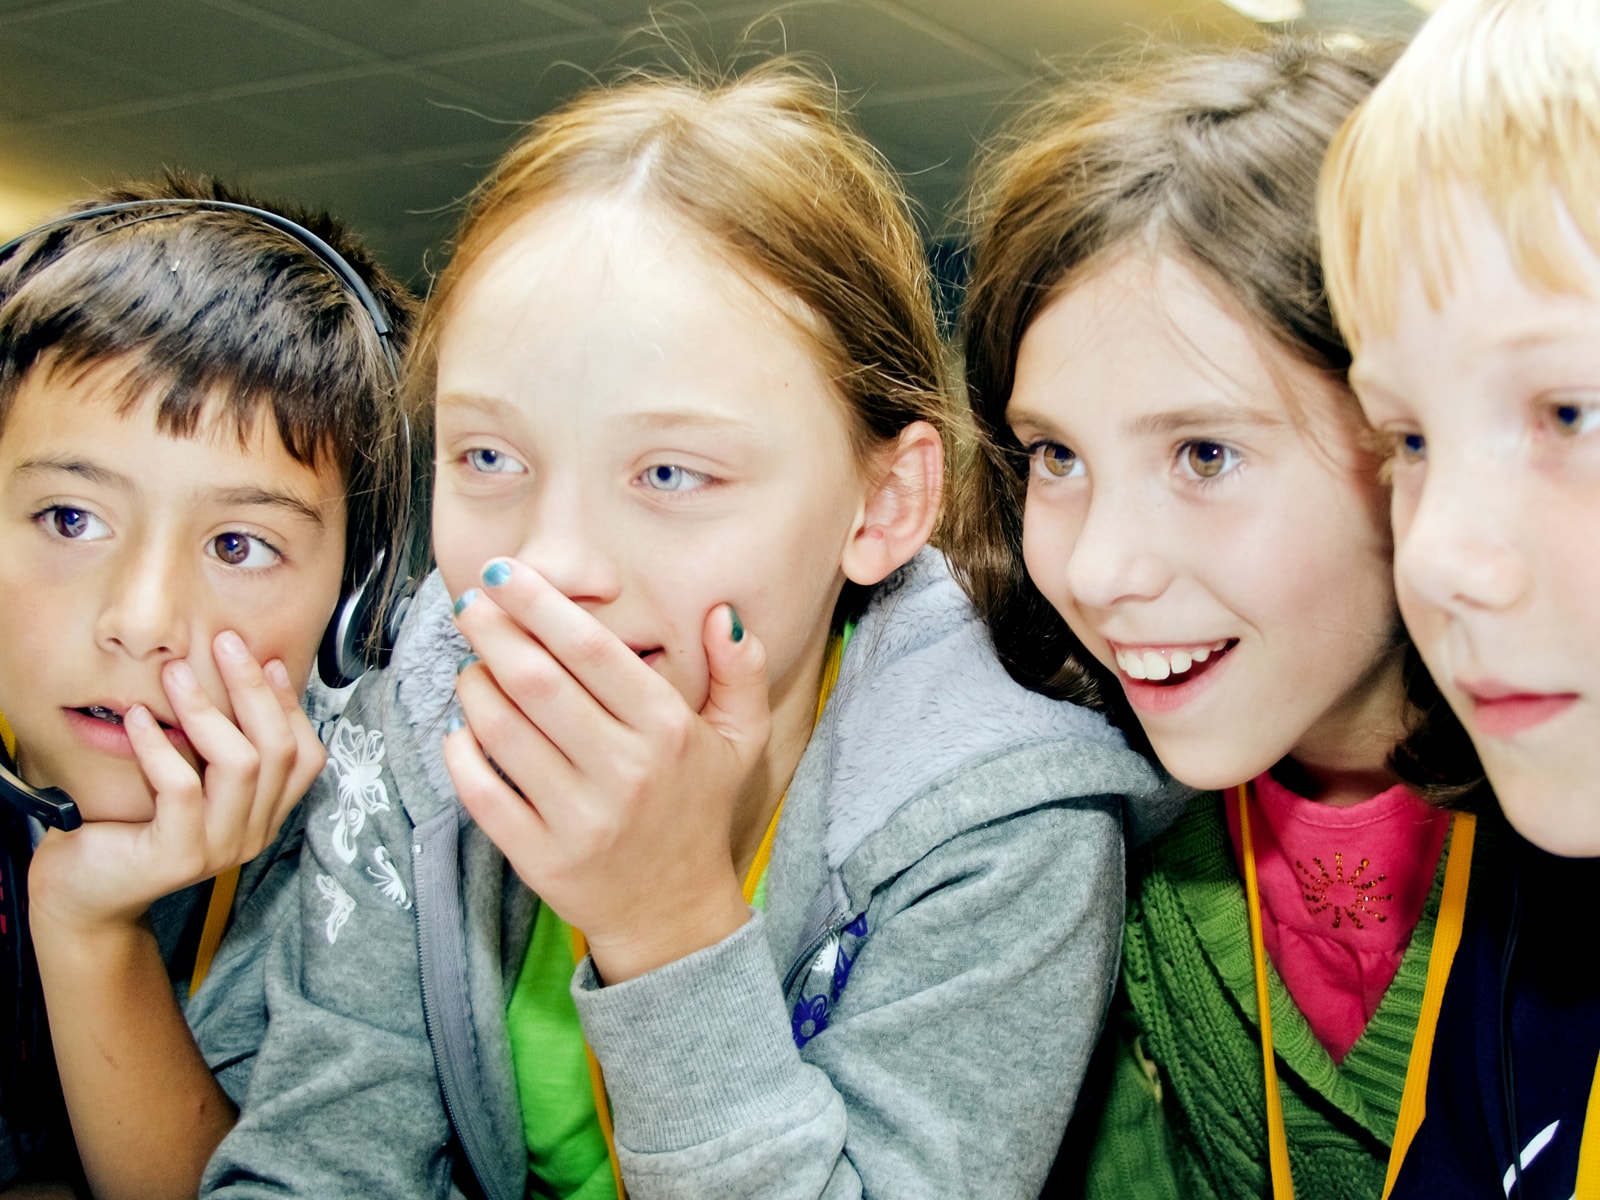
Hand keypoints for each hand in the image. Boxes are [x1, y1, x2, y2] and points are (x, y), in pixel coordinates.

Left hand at [28, 630, 324, 933]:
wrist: (84, 890)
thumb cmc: (131, 825)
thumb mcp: (189, 778)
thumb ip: (216, 746)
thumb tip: (239, 675)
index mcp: (265, 815)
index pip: (306, 757)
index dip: (291, 705)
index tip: (267, 660)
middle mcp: (254, 833)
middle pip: (279, 751)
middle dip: (253, 689)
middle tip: (225, 644)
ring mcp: (222, 848)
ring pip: (241, 765)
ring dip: (207, 711)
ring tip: (174, 675)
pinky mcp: (181, 856)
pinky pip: (183, 788)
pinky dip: (159, 746)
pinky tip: (137, 718)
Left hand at [445, 558, 771, 982]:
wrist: (674, 913)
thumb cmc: (697, 809)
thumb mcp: (741, 739)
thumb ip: (742, 671)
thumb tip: (721, 612)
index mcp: (668, 732)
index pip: (593, 652)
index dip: (541, 606)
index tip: (504, 573)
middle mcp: (624, 772)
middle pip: (538, 683)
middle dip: (493, 632)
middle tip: (469, 602)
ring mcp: (580, 819)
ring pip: (502, 731)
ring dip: (474, 685)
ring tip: (471, 664)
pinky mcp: (541, 858)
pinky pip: (482, 793)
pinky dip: (459, 751)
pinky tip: (461, 726)